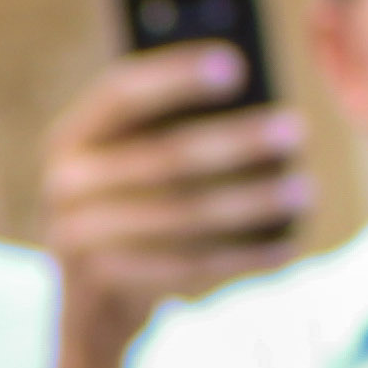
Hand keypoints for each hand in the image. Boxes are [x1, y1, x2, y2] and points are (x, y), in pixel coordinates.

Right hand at [44, 48, 307, 352]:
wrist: (92, 303)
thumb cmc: (133, 207)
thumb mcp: (131, 162)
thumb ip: (168, 127)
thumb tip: (252, 103)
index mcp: (72, 135)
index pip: (122, 93)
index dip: (176, 77)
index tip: (235, 64)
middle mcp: (65, 183)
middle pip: (163, 157)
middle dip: (235, 141)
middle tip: (293, 128)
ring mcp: (77, 237)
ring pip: (181, 215)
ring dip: (249, 202)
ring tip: (302, 189)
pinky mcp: (106, 284)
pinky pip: (185, 267)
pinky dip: (240, 257)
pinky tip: (283, 246)